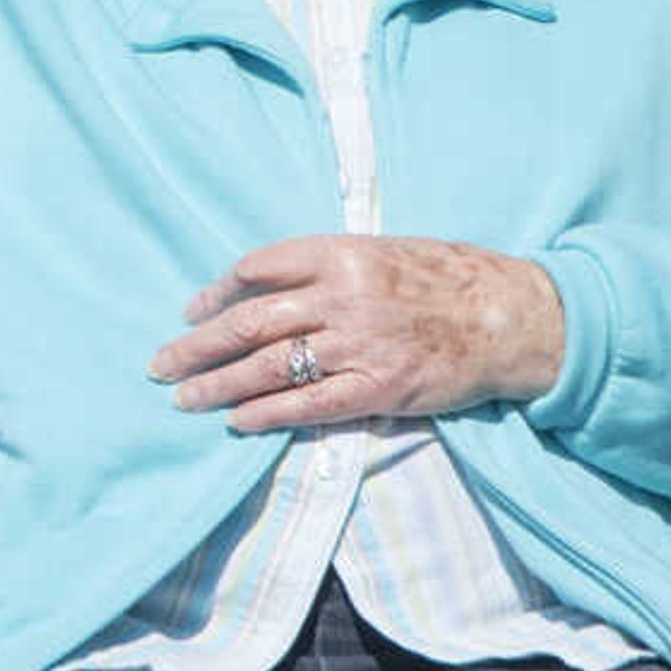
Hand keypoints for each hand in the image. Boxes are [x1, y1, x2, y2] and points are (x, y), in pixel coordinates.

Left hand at [149, 235, 567, 429]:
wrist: (510, 316)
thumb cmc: (443, 277)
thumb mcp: (379, 249)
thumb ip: (322, 264)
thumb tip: (256, 287)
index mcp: (340, 252)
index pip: (255, 270)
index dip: (215, 294)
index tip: (191, 311)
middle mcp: (343, 296)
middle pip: (249, 322)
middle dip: (197, 345)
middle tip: (160, 363)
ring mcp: (360, 345)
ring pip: (269, 366)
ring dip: (218, 385)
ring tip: (184, 397)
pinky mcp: (379, 388)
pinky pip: (309, 405)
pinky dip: (267, 414)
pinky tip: (237, 421)